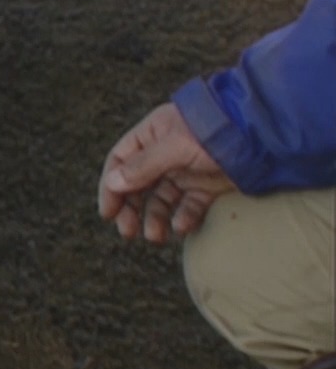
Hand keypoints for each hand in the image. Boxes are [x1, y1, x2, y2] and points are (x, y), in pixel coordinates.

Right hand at [98, 102, 235, 243]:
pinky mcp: (207, 187)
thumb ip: (144, 166)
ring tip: (155, 236)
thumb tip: (113, 183)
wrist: (260, 136)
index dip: (111, 187)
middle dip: (131, 208)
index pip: (121, 162)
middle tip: (128, 232)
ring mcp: (186, 171)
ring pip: (161, 199)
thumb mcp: (174, 146)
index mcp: (151, 135)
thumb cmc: (213, 132)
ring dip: (155, 218)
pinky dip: (183, 218)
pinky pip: (189, 206)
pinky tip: (182, 227)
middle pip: (138, 184)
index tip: (108, 213)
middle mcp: (164, 153)